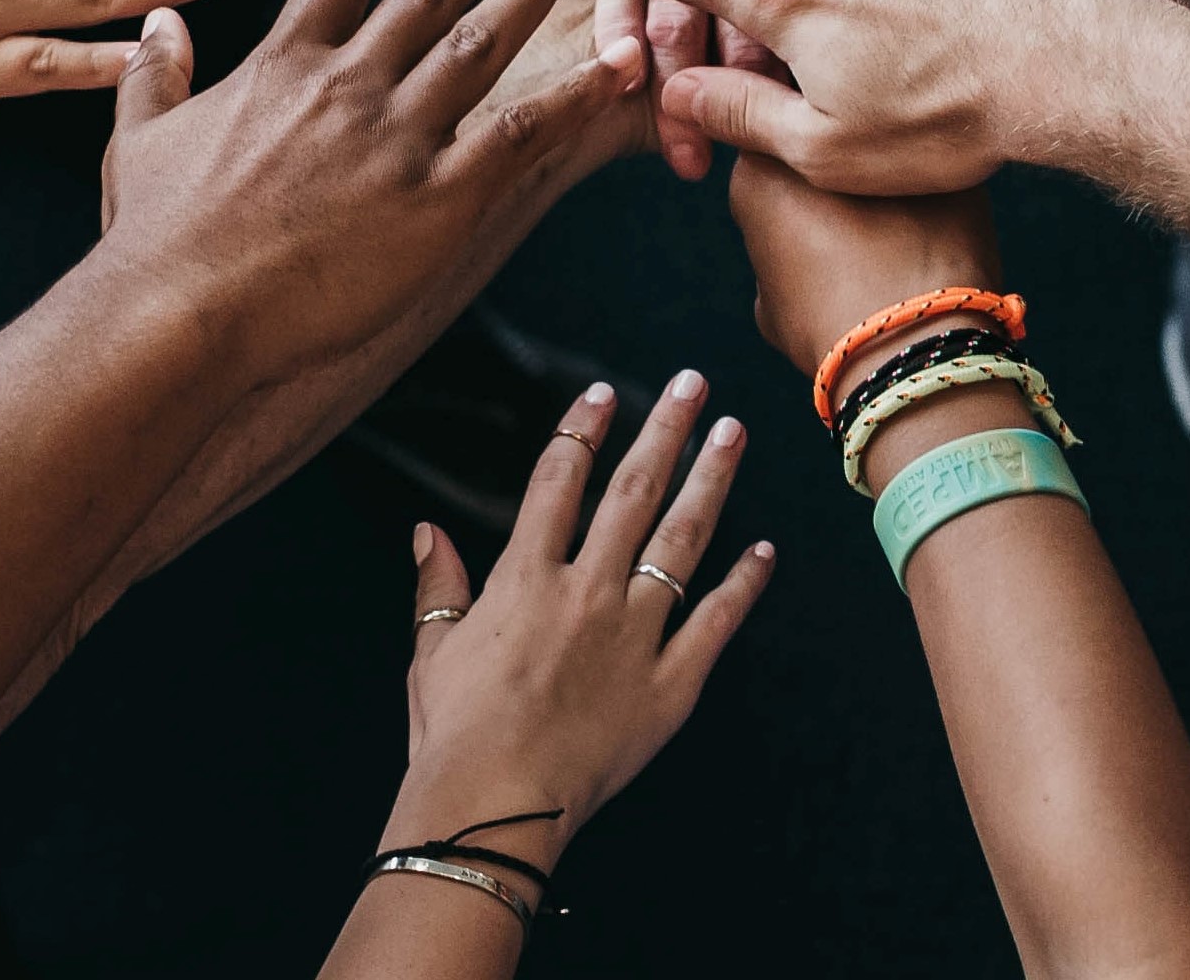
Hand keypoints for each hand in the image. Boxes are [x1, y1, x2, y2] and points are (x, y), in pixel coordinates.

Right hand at [94, 0, 646, 375]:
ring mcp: (397, 135)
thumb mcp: (137, 140)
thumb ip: (153, 75)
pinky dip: (576, 93)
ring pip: (484, 41)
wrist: (182, 310)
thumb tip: (155, 26)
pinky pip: (523, 131)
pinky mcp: (437, 197)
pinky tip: (620, 60)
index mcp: (281, 64)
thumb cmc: (154, 238)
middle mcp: (348, 82)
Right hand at [387, 374, 772, 866]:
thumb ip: (438, 586)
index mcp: (526, 579)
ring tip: (733, 434)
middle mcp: (587, 593)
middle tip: (694, 383)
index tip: (603, 391)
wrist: (494, 805)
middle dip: (666, 430)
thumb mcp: (432, 652)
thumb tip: (426, 531)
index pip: (558, 481)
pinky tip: (764, 551)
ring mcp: (635, 636)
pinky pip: (715, 624)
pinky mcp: (670, 686)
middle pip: (633, 492)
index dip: (581, 430)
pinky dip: (742, 586)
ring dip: (710, 482)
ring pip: (682, 541)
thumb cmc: (453, 733)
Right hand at [728, 157, 1001, 376]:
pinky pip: (932, 179)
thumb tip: (800, 251)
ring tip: (894, 240)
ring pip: (884, 155)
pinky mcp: (949, 168)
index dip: (783, 190)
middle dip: (834, 175)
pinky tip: (933, 244)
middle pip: (824, 144)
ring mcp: (894, 148)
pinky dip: (931, 201)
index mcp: (762, 169)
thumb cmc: (826, 332)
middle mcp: (825, 140)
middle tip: (849, 228)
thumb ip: (775, 252)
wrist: (907, 348)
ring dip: (884, 184)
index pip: (763, 156)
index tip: (799, 224)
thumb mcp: (768, 299)